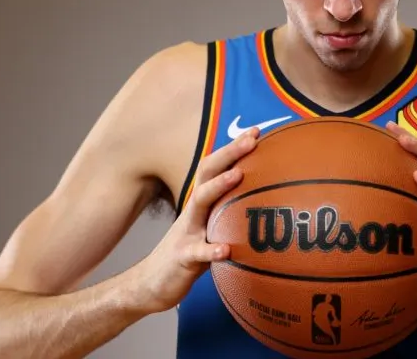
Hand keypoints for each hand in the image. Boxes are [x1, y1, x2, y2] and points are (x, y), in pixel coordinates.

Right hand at [135, 128, 259, 312]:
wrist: (152, 284)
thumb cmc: (189, 253)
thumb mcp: (209, 230)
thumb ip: (229, 215)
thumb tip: (265, 205)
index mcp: (202, 204)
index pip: (217, 168)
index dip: (234, 149)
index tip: (256, 132)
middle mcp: (193, 212)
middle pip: (208, 175)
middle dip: (229, 154)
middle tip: (251, 140)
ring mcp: (186, 233)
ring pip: (200, 204)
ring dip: (219, 187)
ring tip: (239, 175)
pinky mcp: (182, 258)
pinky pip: (197, 253)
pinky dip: (211, 250)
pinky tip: (226, 250)